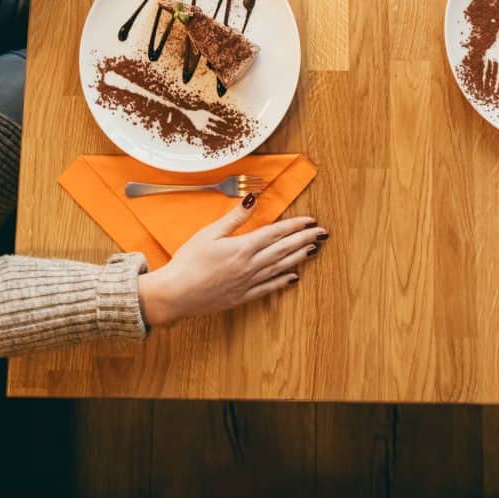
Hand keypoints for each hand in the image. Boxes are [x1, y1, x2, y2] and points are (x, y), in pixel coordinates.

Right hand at [136, 205, 326, 325]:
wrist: (176, 294)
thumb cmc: (188, 262)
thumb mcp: (209, 234)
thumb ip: (234, 218)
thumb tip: (251, 200)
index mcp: (242, 248)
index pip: (275, 233)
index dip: (295, 226)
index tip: (310, 221)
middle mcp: (250, 266)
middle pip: (283, 249)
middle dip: (304, 240)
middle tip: (322, 233)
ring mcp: (248, 283)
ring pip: (280, 268)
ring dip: (299, 258)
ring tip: (313, 250)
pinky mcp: (242, 296)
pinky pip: (268, 288)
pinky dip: (283, 281)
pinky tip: (294, 277)